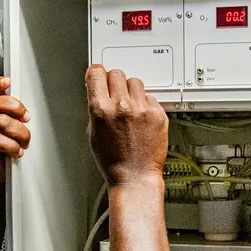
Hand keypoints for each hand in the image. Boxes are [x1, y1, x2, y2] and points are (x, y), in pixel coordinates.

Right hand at [85, 66, 167, 185]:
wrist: (135, 177)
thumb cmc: (113, 161)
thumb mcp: (93, 133)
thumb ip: (96, 108)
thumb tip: (98, 92)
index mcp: (101, 110)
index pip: (97, 73)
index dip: (97, 73)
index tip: (98, 75)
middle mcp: (121, 106)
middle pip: (116, 74)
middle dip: (114, 82)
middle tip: (115, 95)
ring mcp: (141, 109)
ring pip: (135, 82)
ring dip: (131, 92)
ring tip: (130, 108)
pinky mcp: (158, 114)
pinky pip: (150, 97)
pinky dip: (145, 105)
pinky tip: (141, 119)